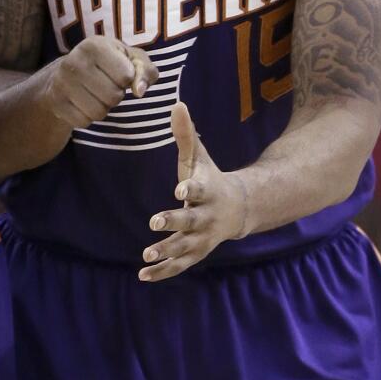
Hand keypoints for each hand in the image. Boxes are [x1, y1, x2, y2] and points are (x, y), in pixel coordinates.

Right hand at [43, 35, 158, 128]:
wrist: (66, 72)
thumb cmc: (108, 63)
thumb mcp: (131, 59)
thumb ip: (145, 70)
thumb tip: (139, 91)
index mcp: (95, 45)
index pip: (127, 76)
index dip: (127, 78)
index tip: (116, 71)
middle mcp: (74, 61)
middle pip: (113, 96)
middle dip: (115, 95)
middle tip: (105, 84)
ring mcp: (61, 82)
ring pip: (99, 112)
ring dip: (103, 107)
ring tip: (95, 93)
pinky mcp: (55, 102)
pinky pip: (84, 122)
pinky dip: (87, 117)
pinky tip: (82, 102)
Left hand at [139, 102, 250, 281]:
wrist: (238, 208)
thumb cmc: (210, 178)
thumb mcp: (199, 157)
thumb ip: (186, 134)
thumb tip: (176, 103)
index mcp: (208, 190)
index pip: (199, 189)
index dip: (190, 189)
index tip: (179, 190)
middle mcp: (207, 216)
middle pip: (191, 221)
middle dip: (174, 222)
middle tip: (154, 222)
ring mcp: (203, 238)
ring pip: (185, 248)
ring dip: (166, 252)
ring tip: (146, 255)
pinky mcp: (196, 253)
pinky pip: (180, 265)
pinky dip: (163, 272)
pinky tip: (143, 276)